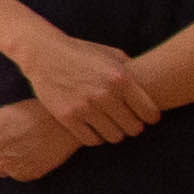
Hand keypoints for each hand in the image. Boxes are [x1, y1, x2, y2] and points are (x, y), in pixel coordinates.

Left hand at [0, 100, 78, 180]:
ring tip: (28, 150)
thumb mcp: (5, 114)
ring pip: (0, 170)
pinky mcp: (21, 173)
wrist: (63, 122)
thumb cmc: (36, 113)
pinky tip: (36, 156)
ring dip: (11, 164)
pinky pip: (18, 176)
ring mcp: (4, 161)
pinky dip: (25, 169)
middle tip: (16, 146)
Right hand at [9, 27, 155, 142]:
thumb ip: (132, 70)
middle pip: (134, 128)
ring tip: (108, 124)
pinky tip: (92, 127)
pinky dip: (95, 137)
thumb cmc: (81, 53)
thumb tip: (149, 86)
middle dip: (132, 126)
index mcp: (121, 79)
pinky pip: (92, 140)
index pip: (150, 113)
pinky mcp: (68, 117)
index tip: (144, 116)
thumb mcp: (110, 54)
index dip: (150, 117)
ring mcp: (85, 107)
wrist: (43, 53)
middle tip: (125, 121)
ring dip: (114, 132)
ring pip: (114, 137)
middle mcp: (105, 94)